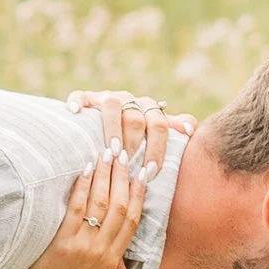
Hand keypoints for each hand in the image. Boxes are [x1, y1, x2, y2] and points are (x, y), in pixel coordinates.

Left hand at [4, 150, 144, 268]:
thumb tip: (126, 251)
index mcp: (113, 261)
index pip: (132, 221)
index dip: (139, 195)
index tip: (143, 175)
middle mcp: (101, 250)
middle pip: (119, 207)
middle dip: (124, 178)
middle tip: (126, 155)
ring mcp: (82, 244)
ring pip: (100, 203)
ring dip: (106, 176)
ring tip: (109, 154)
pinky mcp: (62, 240)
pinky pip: (77, 208)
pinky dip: (83, 186)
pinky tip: (87, 169)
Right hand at [64, 91, 191, 175]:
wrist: (108, 121)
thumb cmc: (138, 136)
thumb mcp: (156, 133)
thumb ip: (173, 130)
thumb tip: (192, 129)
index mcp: (150, 109)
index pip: (160, 125)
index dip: (157, 148)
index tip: (151, 172)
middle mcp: (130, 100)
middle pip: (136, 117)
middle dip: (135, 143)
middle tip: (130, 165)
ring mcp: (107, 97)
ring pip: (112, 105)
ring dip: (113, 128)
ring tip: (112, 150)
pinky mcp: (86, 99)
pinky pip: (81, 95)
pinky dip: (78, 102)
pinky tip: (76, 113)